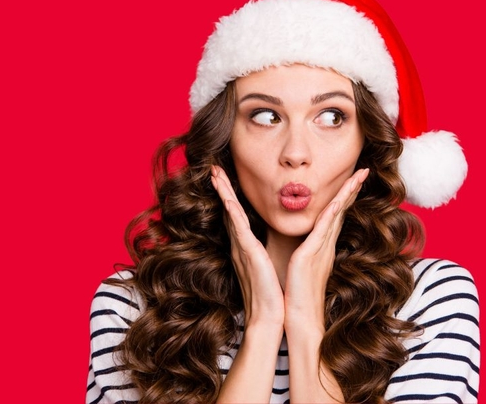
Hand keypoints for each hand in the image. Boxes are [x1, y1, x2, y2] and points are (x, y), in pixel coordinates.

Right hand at [211, 165, 286, 330]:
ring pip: (230, 212)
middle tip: (214, 168)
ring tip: (215, 172)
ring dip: (222, 191)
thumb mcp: (267, 268)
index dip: (230, 197)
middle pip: (229, 209)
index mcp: (246, 248)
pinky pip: (237, 224)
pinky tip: (226, 195)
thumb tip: (267, 245)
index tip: (225, 180)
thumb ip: (262, 255)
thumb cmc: (271, 295)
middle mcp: (240, 245)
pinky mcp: (247, 252)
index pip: (237, 217)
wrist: (269, 317)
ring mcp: (241, 248)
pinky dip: (230, 207)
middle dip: (222, 188)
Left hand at [285, 168, 368, 332]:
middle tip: (364, 170)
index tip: (352, 180)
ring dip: (348, 193)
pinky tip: (340, 199)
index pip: (335, 216)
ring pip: (337, 214)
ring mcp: (321, 249)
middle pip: (341, 210)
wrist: (300, 319)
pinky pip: (325, 228)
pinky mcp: (312, 255)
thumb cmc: (297, 297)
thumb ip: (304, 253)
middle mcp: (325, 246)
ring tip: (359, 175)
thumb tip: (302, 245)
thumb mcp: (301, 269)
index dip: (344, 196)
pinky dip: (333, 211)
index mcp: (321, 248)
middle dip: (352, 189)